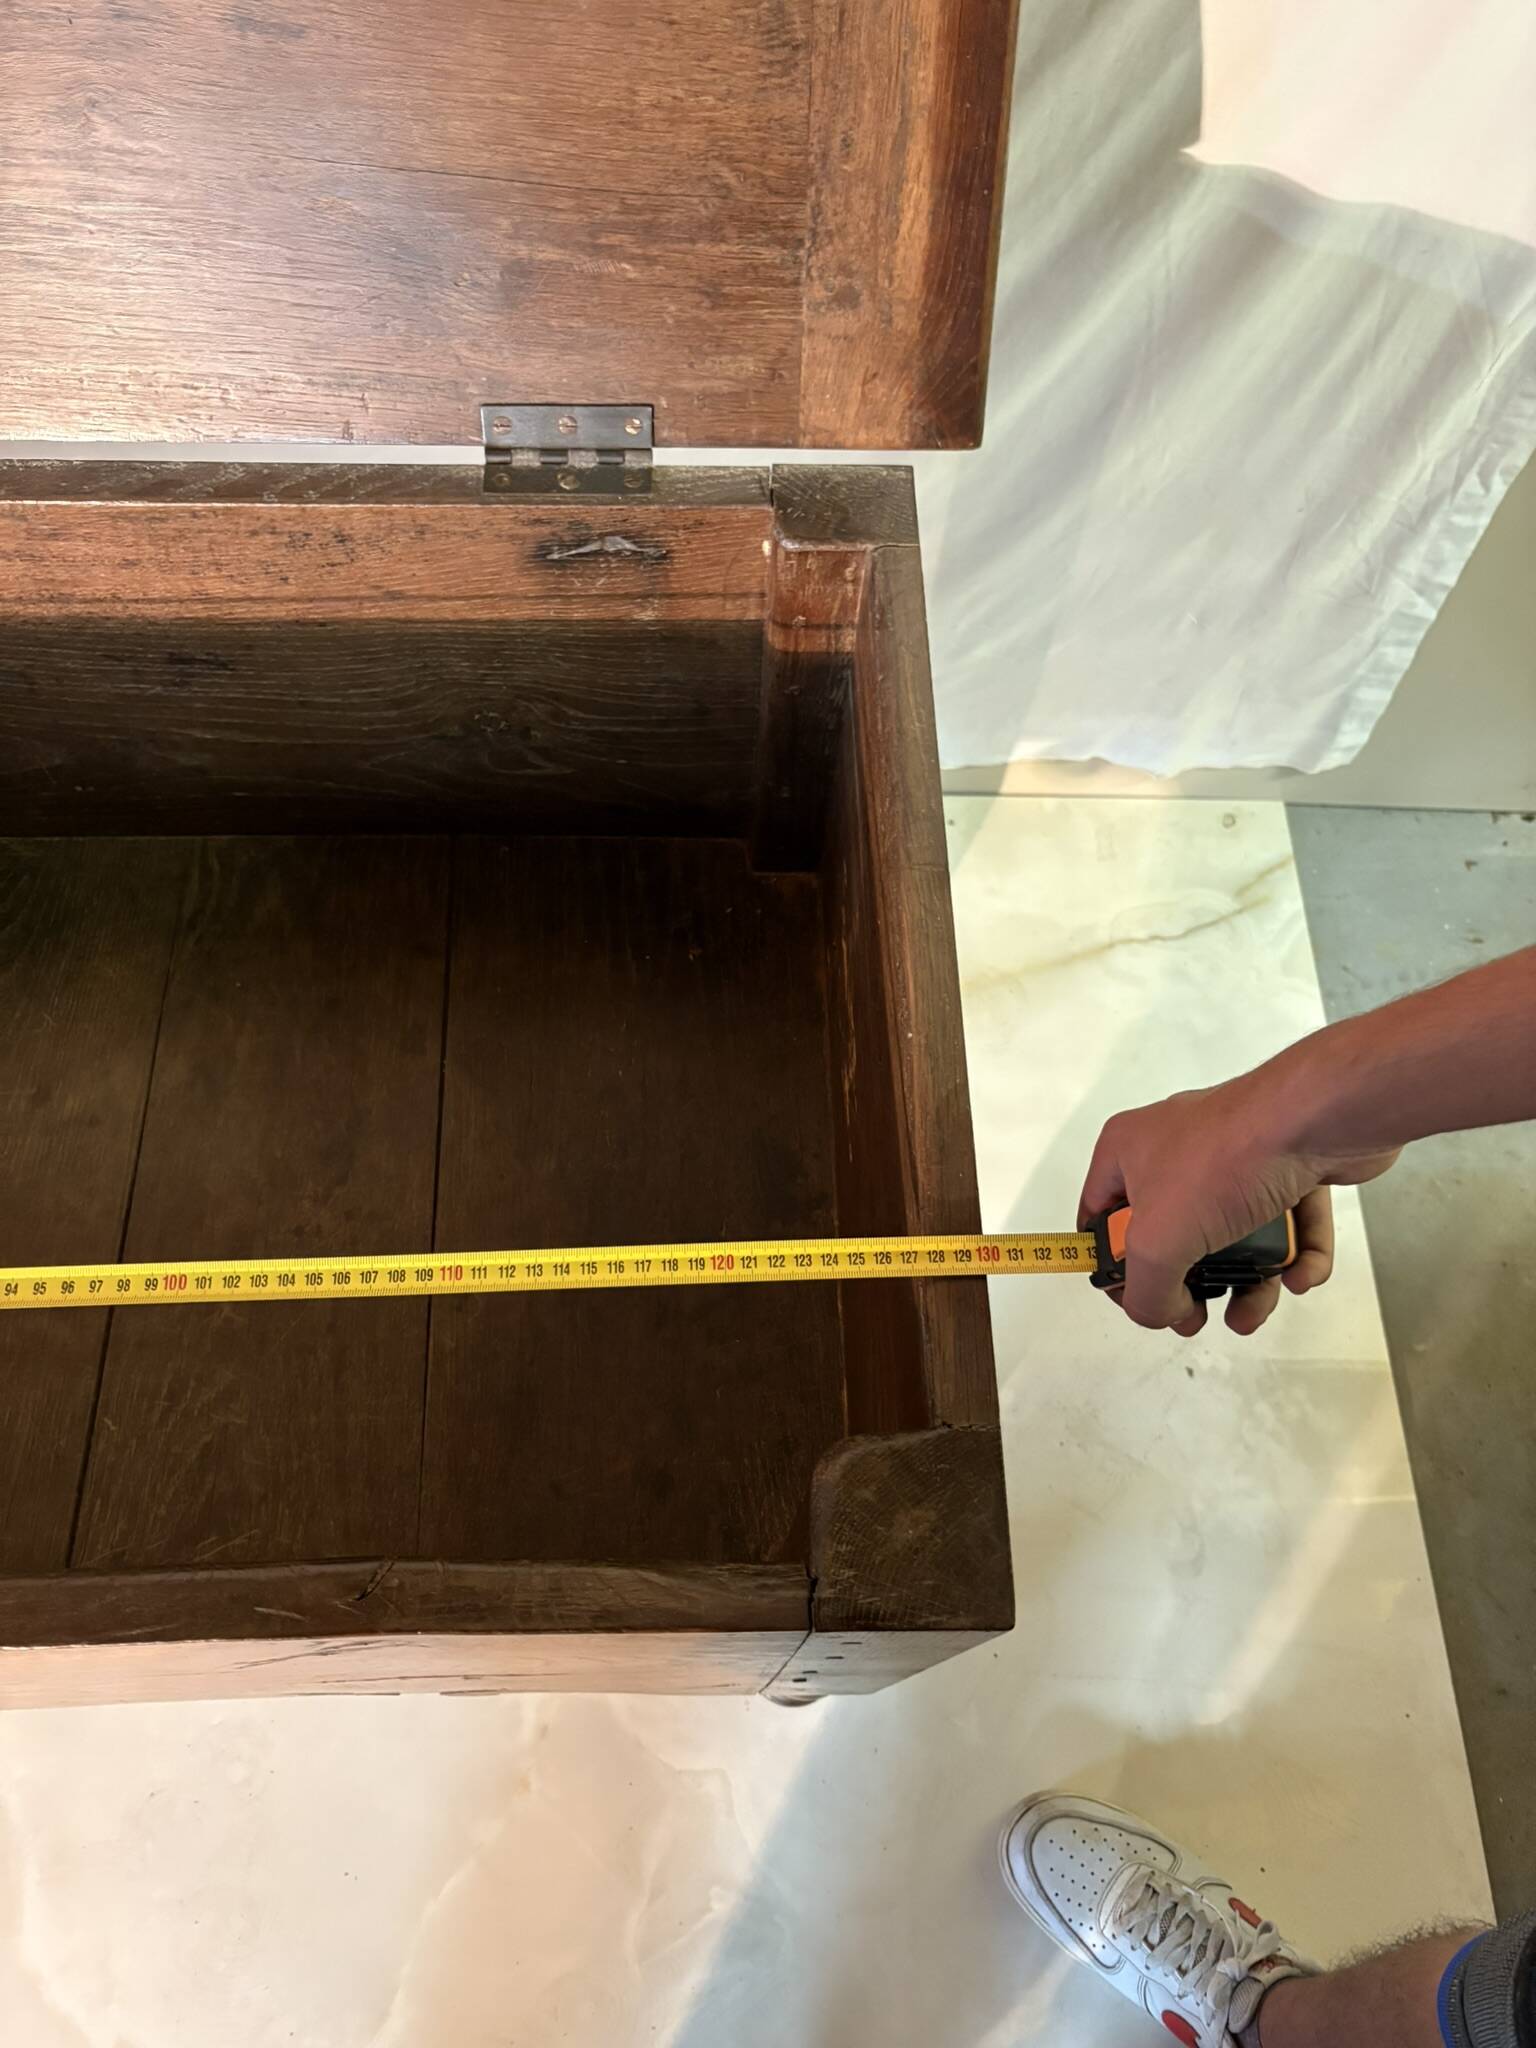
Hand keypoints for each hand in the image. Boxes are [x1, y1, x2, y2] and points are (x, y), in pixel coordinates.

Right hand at [1079, 1067, 1399, 1336]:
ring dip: (1245, 1281)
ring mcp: (1235, 1157)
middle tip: (1198, 1315)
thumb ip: (1145, 1293)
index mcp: (1127, 1151)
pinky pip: (1282, 1223)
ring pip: (1231, 1235)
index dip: (1114, 1267)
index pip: (1099, 1218)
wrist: (1317, 1119)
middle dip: (1188, 1284)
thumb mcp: (1158, 1242)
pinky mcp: (1288, 1167)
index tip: (1142, 1301)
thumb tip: (1164, 1311)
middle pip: (1169, 1234)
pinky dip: (1291, 1256)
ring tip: (1255, 1308)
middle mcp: (1175, 1149)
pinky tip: (1299, 1274)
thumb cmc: (1222, 1166)